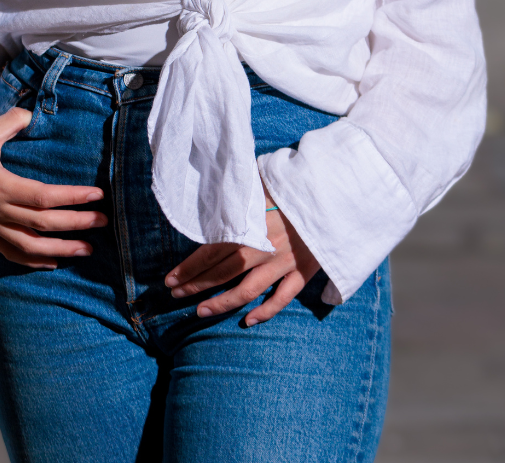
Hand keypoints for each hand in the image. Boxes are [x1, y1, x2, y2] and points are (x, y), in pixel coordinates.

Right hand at [0, 107, 106, 268]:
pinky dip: (34, 260)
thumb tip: (32, 113)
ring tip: (87, 249)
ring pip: (30, 246)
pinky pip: (11, 252)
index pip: (43, 197)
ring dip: (61, 249)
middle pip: (43, 223)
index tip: (96, 195)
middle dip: (76, 225)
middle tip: (104, 222)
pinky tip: (54, 260)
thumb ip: (11, 122)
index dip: (72, 198)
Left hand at [163, 188, 318, 325]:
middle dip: (195, 285)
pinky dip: (265, 312)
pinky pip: (282, 298)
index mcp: (249, 225)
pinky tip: (248, 320)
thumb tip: (216, 188)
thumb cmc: (296, 185)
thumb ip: (240, 193)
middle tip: (175, 295)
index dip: (188, 267)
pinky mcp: (302, 272)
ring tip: (201, 311)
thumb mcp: (263, 183)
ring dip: (221, 303)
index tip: (170, 279)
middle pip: (222, 272)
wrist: (334, 195)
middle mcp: (262, 247)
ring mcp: (282, 263)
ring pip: (246, 291)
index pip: (211, 251)